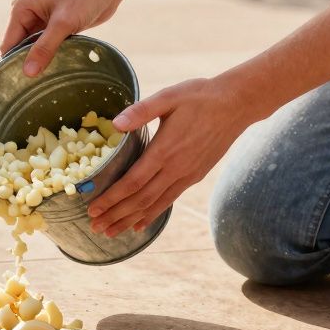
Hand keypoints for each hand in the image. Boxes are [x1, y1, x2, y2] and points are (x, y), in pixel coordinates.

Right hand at [0, 0, 121, 76]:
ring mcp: (41, 21)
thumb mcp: (63, 24)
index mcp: (21, 8)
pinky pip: (47, 47)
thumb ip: (44, 48)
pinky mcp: (55, 27)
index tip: (22, 85)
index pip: (9, 43)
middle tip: (38, 85)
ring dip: (41, 60)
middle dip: (28, 63)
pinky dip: (51, 56)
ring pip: (34, 49)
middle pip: (20, 48)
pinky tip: (58, 67)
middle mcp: (27, 14)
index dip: (14, 63)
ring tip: (49, 77)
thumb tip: (27, 72)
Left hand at [88, 77, 254, 236]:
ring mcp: (187, 175)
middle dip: (116, 214)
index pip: (132, 182)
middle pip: (140, 199)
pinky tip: (141, 223)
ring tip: (111, 232)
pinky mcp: (195, 175)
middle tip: (95, 227)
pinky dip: (153, 213)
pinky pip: (170, 199)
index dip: (112, 198)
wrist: (236, 104)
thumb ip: (141, 111)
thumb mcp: (169, 97)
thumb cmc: (199, 96)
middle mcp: (175, 168)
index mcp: (164, 150)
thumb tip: (115, 124)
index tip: (93, 209)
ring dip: (131, 219)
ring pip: (155, 204)